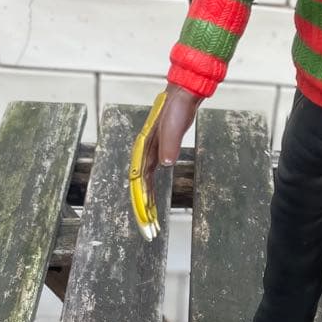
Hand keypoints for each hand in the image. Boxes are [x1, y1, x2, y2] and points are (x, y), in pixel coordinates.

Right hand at [129, 84, 201, 239]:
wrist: (182, 93)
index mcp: (144, 148)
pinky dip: (152, 188)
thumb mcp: (174, 125)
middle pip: (140, 185)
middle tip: (149, 228)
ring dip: (146, 200)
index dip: (142, 201)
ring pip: (145, 182)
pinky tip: (153, 197)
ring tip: (150, 219)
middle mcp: (144, 152)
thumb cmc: (176, 107)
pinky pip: (152, 175)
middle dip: (143, 207)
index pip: (139, 181)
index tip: (145, 218)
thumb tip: (166, 164)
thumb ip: (169, 143)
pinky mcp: (159, 150)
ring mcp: (150, 151)